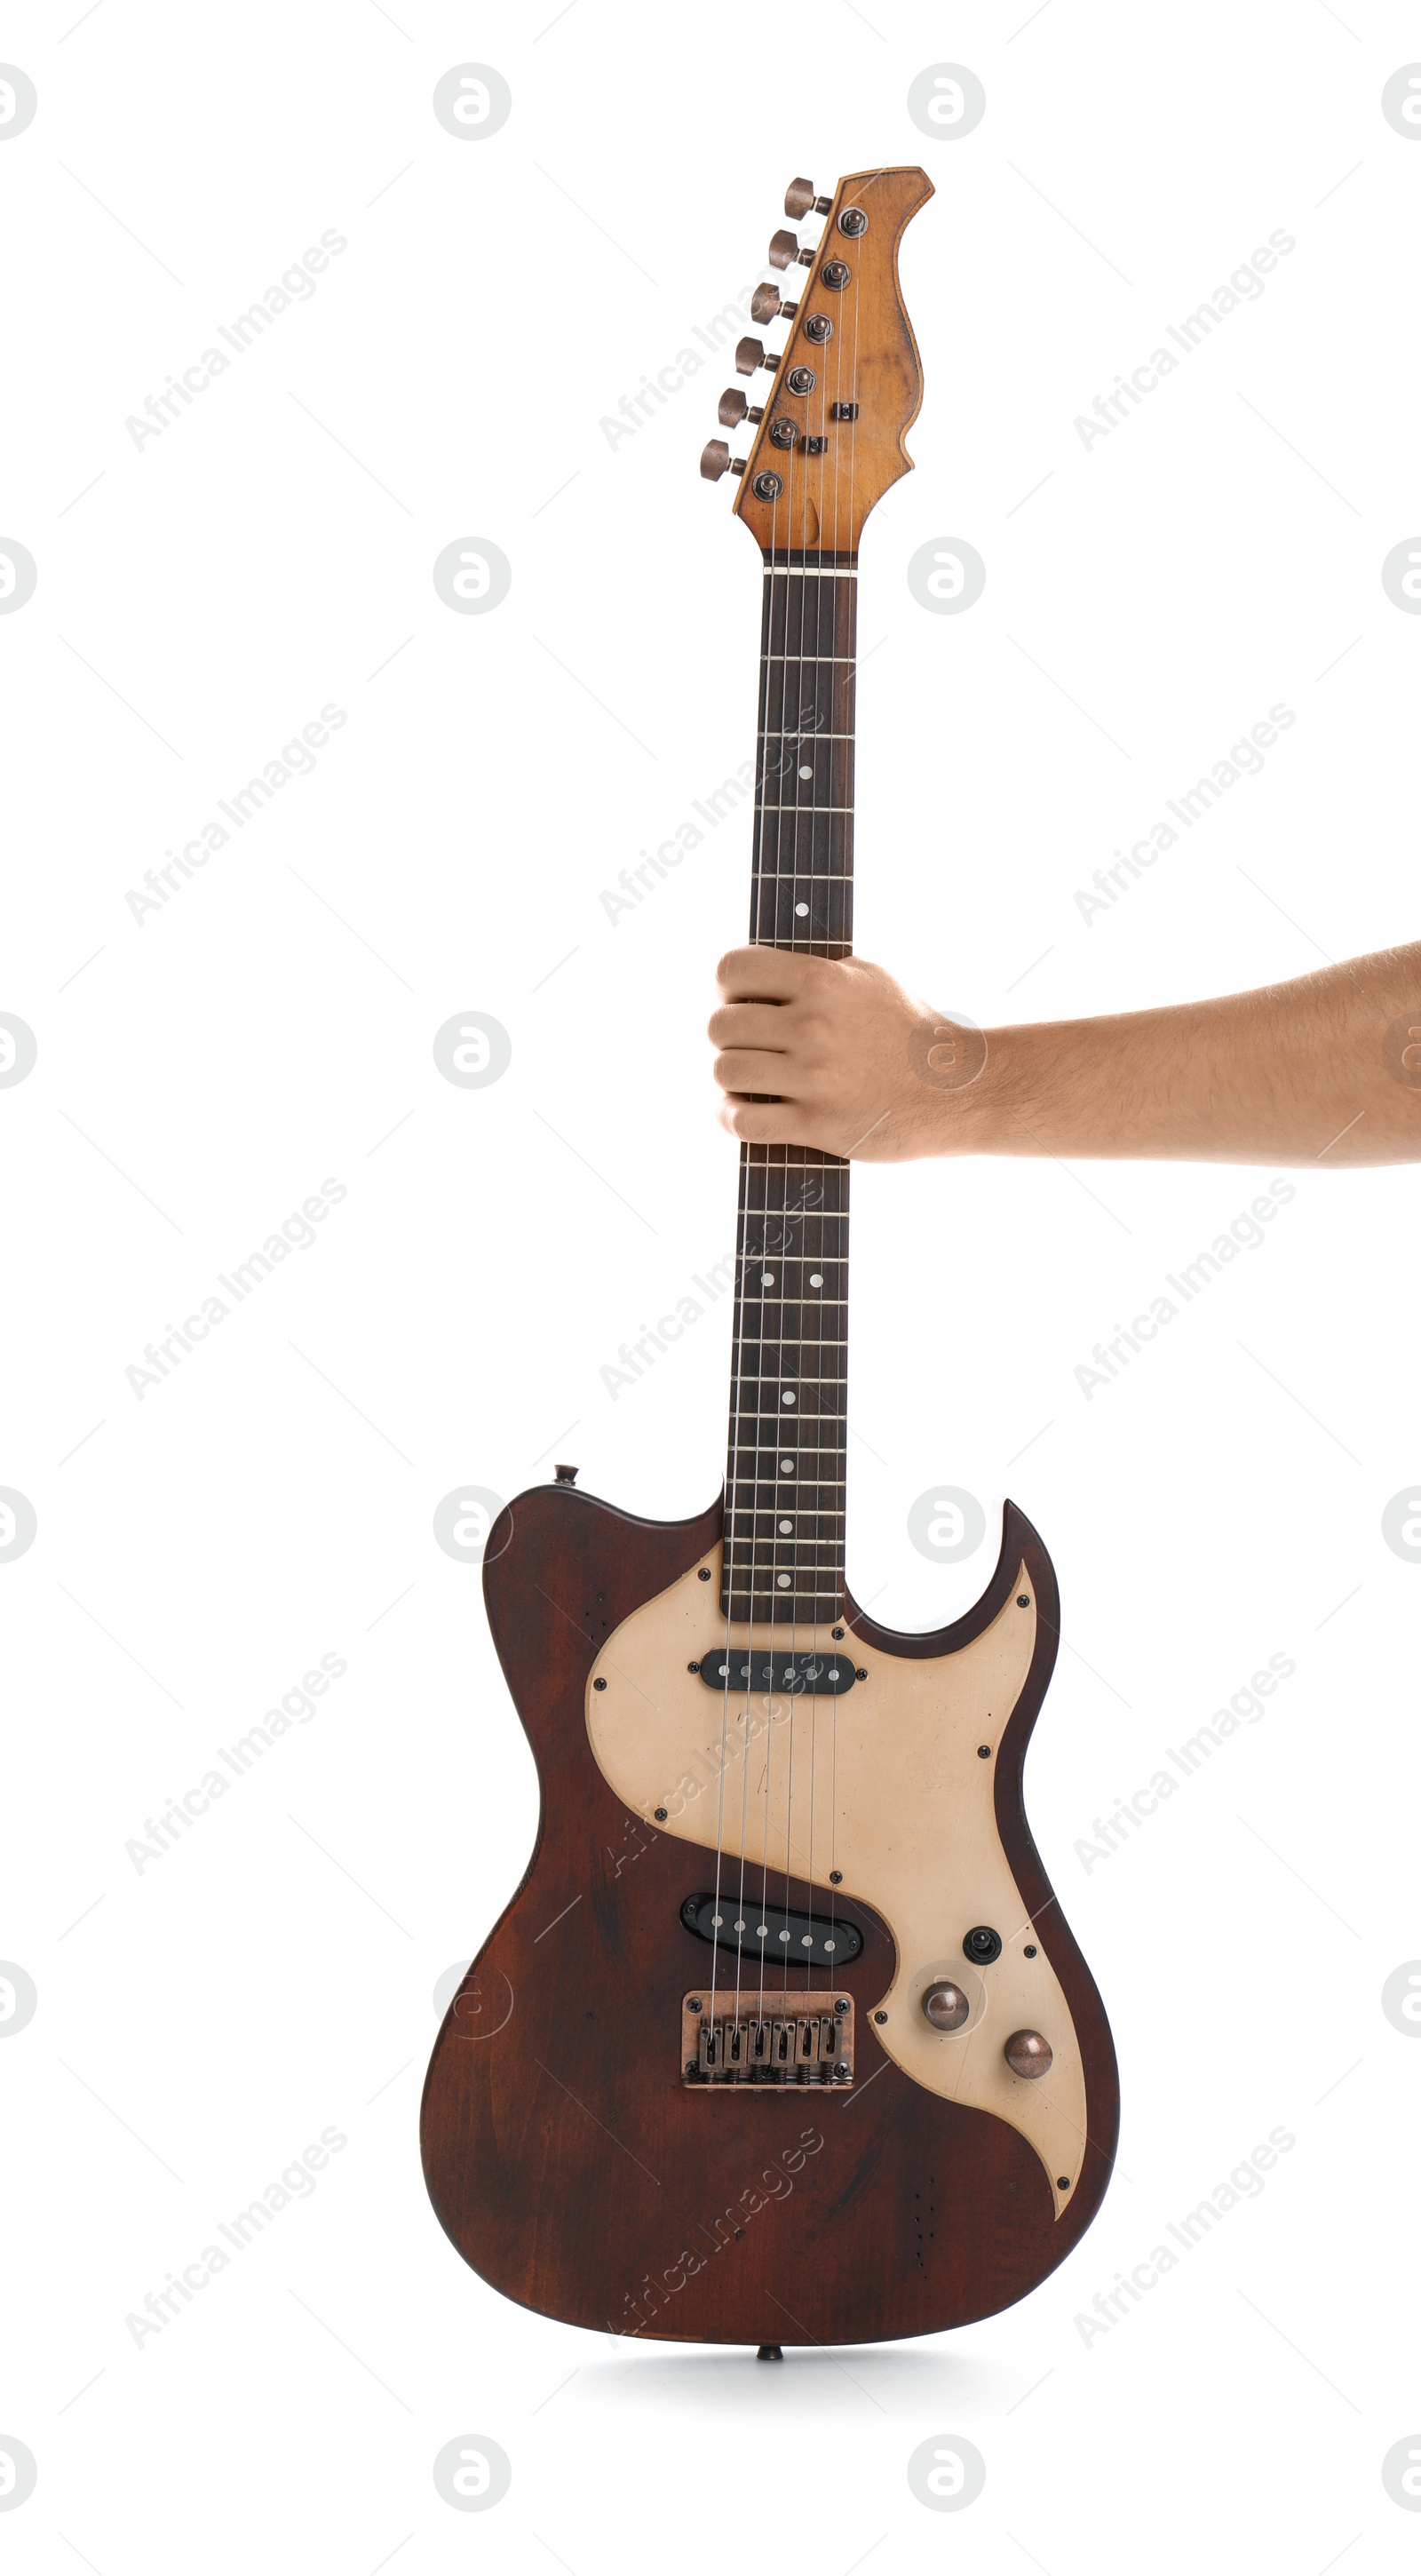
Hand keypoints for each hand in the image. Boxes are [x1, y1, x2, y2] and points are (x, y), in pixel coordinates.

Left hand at [708, 947, 981, 1160]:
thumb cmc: (910, 1031)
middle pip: (719, 1025)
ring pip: (725, 1072)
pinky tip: (740, 1113)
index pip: (732, 970)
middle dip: (728, 1038)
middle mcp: (813, 1026)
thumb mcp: (869, 979)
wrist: (956, 1090)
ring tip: (748, 1081)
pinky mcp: (819, 1124)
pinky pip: (743, 1122)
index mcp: (823, 981)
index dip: (727, 987)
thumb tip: (760, 974)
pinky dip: (730, 1118)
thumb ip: (816, 971)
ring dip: (730, 1079)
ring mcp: (815, 1077)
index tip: (740, 1001)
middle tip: (750, 1047)